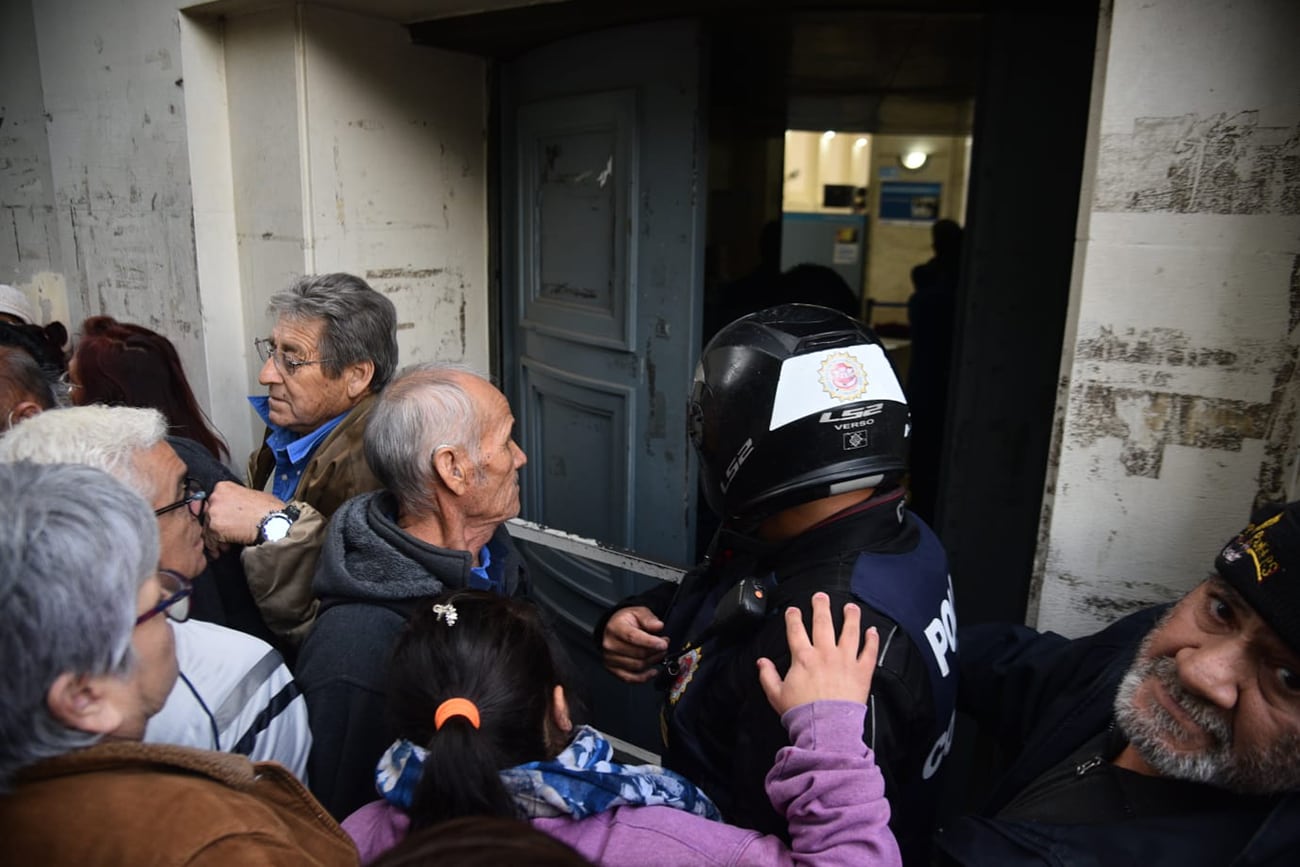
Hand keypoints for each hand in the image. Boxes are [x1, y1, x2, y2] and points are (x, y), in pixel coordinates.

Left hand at [203, 481, 285, 546]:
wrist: (273, 521)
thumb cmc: (269, 509)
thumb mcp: (253, 495)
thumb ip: (238, 499)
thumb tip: (236, 507)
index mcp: (224, 487)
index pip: (214, 501)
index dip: (220, 513)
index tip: (224, 520)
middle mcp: (215, 497)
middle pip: (209, 514)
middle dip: (217, 525)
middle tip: (226, 534)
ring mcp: (214, 512)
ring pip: (208, 528)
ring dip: (216, 537)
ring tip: (226, 544)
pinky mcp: (215, 527)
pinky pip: (210, 540)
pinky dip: (216, 546)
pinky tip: (225, 548)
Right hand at [601, 606, 669, 683]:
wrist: (612, 628)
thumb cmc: (625, 621)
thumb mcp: (638, 612)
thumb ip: (648, 618)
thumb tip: (658, 626)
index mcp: (615, 628)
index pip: (633, 637)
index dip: (650, 642)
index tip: (663, 643)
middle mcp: (610, 645)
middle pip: (638, 653)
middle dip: (656, 651)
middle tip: (665, 644)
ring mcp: (610, 658)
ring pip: (637, 666)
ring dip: (653, 661)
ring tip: (660, 653)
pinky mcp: (613, 669)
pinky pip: (630, 678)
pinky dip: (644, 677)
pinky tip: (653, 671)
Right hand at [757, 591, 878, 715]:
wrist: (825, 728)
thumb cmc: (801, 713)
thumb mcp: (776, 695)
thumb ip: (768, 676)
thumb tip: (761, 663)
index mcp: (803, 657)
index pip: (796, 630)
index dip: (793, 617)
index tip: (793, 610)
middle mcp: (825, 653)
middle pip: (823, 622)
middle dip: (821, 606)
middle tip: (820, 596)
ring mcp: (845, 660)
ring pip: (850, 631)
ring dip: (850, 616)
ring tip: (850, 607)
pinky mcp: (862, 671)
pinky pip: (869, 651)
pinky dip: (872, 640)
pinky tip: (873, 631)